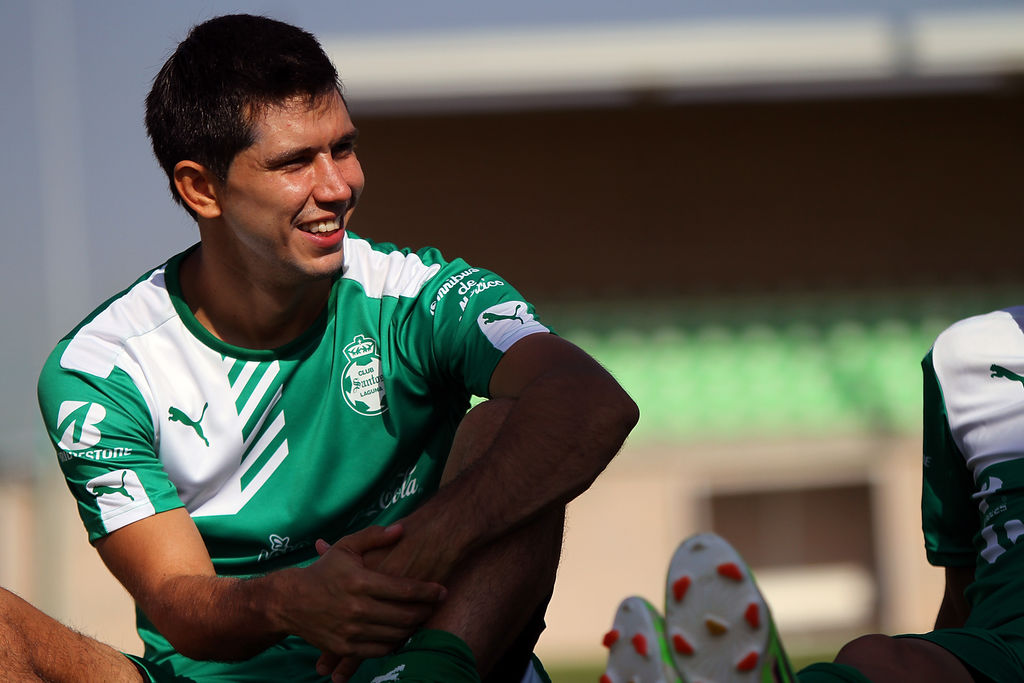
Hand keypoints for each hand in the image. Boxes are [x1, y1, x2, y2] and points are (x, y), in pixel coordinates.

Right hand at [280, 525, 444, 679]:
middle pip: (404, 615)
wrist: (290, 602)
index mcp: (360, 582)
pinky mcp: (345, 648)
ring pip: (395, 635)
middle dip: (425, 611)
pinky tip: (400, 633)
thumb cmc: (323, 571)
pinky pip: (380, 650)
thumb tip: (401, 529)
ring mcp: (351, 631)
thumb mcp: (346, 547)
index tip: (442, 590)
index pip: (404, 590)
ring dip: (413, 628)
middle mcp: (357, 609)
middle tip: (435, 605)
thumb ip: (374, 536)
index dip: (428, 591)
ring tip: (420, 617)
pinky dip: (395, 643)